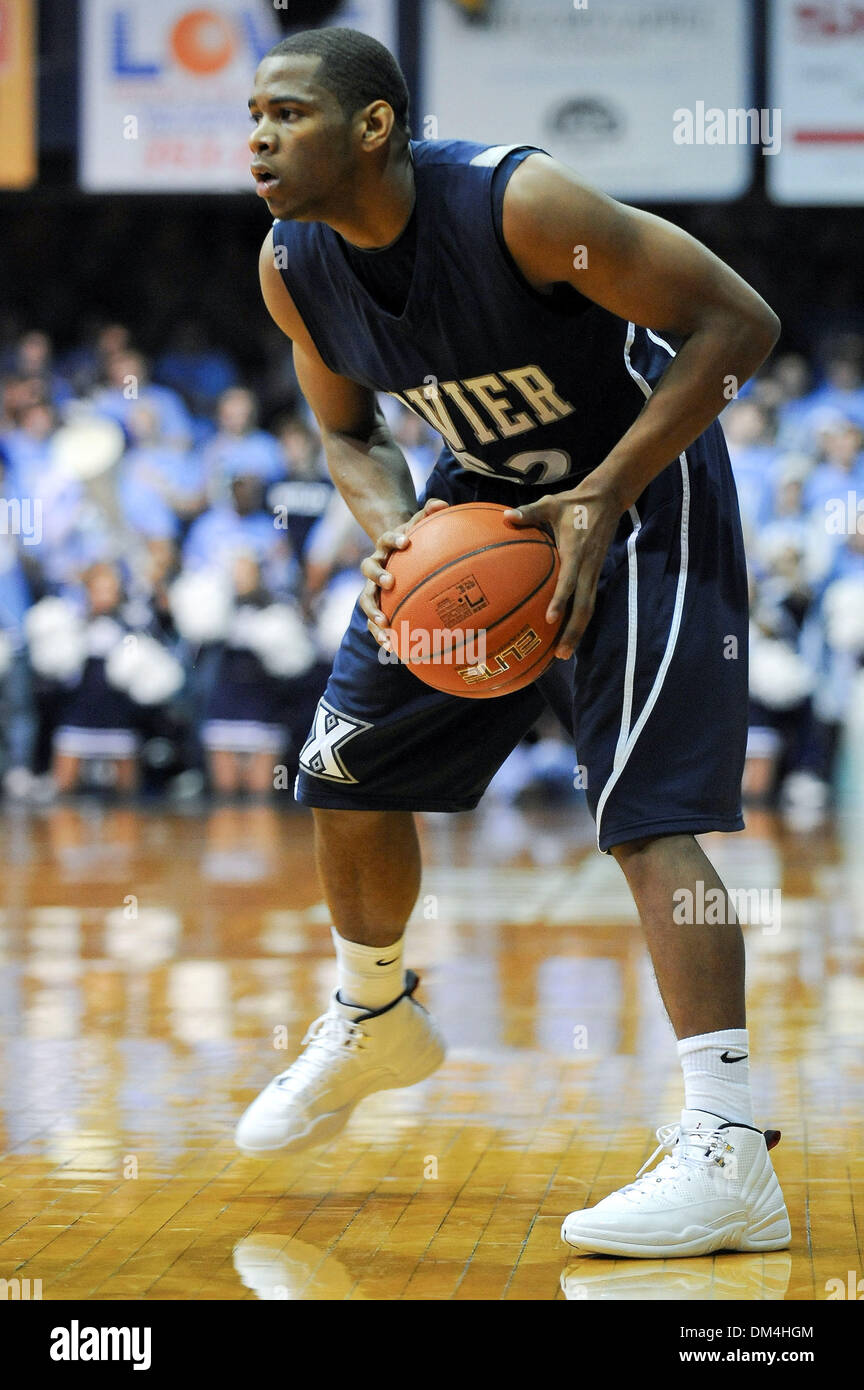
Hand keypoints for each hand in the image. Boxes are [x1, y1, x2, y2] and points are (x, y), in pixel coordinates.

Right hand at [359, 498, 449, 649]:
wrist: (396, 555)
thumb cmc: (414, 541)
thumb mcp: (420, 525)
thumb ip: (429, 513)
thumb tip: (442, 504)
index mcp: (385, 547)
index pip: (385, 540)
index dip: (393, 540)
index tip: (405, 543)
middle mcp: (375, 566)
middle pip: (368, 570)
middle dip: (378, 577)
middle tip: (390, 584)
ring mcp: (372, 588)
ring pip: (366, 601)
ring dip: (374, 615)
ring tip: (386, 627)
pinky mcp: (376, 606)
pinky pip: (374, 622)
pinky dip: (381, 635)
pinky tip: (393, 649)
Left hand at [503, 480, 625, 658]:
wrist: (607, 500)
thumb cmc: (573, 503)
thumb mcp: (550, 503)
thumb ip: (528, 513)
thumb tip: (506, 517)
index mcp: (576, 551)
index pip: (569, 580)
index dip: (560, 600)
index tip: (550, 618)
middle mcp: (587, 567)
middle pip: (584, 606)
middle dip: (573, 631)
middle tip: (558, 654)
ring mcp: (593, 573)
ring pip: (588, 609)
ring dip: (577, 632)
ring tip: (562, 654)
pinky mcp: (594, 575)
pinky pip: (587, 603)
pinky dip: (578, 621)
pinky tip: (566, 635)